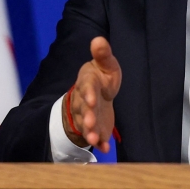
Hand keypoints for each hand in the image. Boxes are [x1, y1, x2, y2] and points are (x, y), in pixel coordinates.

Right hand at [63, 36, 120, 151]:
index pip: (87, 87)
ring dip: (89, 132)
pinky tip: (105, 149)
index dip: (88, 93)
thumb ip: (103, 55)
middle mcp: (84, 101)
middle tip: (90, 123)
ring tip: (94, 139)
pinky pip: (96, 136)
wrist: (95, 95)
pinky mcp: (96, 128)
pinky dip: (100, 143)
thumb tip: (98, 39)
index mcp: (88, 83)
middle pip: (83, 109)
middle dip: (87, 116)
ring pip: (86, 124)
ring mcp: (89, 116)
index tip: (92, 99)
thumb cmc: (101, 77)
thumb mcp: (105, 64)